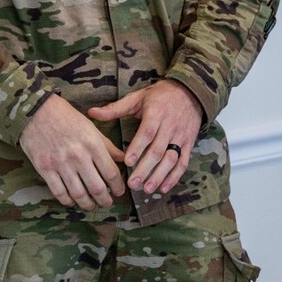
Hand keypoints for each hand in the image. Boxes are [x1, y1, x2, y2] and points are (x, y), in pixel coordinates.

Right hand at [18, 95, 126, 208]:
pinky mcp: (45, 169)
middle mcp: (78, 156)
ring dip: (87, 204)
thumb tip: (123, 159)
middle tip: (107, 203)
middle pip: (97, 188)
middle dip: (105, 200)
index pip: (111, 173)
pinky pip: (59, 192)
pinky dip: (68, 201)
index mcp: (92, 144)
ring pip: (78, 194)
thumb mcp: (91, 127)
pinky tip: (72, 201)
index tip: (119, 191)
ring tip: (91, 205)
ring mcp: (60, 163)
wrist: (36, 111)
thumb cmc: (66, 117)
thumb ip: (107, 145)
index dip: (118, 187)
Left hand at [92, 79, 203, 195]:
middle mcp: (170, 126)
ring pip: (171, 159)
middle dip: (145, 169)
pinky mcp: (189, 144)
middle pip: (158, 150)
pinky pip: (183, 163)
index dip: (138, 148)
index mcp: (156, 113)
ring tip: (147, 189)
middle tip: (132, 184)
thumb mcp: (137, 98)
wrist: (190, 92)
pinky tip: (163, 188)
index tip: (127, 162)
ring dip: (159, 176)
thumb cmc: (159, 96)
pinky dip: (174, 177)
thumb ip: (115, 108)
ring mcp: (181, 137)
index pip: (147, 133)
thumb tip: (91, 113)